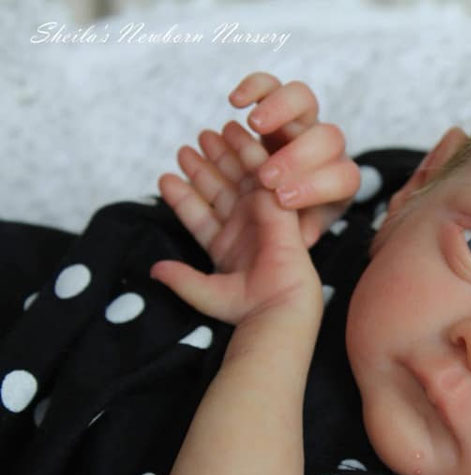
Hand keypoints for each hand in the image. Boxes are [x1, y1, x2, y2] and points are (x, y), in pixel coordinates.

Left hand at [153, 128, 322, 325]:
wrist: (278, 306)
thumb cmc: (245, 306)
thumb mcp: (202, 292)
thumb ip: (180, 278)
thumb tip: (155, 269)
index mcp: (224, 248)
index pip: (198, 215)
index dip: (182, 197)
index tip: (165, 177)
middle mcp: (242, 229)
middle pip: (218, 191)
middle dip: (203, 168)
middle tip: (188, 146)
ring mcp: (260, 216)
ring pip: (238, 179)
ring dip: (224, 156)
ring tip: (207, 134)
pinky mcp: (278, 207)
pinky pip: (263, 174)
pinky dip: (251, 153)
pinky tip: (237, 135)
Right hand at [229, 73, 360, 246]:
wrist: (274, 193)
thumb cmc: (288, 218)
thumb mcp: (298, 233)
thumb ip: (298, 234)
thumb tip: (299, 238)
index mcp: (340, 183)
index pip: (342, 179)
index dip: (315, 187)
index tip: (282, 200)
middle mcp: (326, 149)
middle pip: (328, 138)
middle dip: (297, 157)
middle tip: (266, 177)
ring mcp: (302, 123)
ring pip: (303, 100)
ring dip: (279, 110)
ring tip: (252, 125)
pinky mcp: (275, 106)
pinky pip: (270, 86)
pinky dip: (255, 88)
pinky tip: (235, 102)